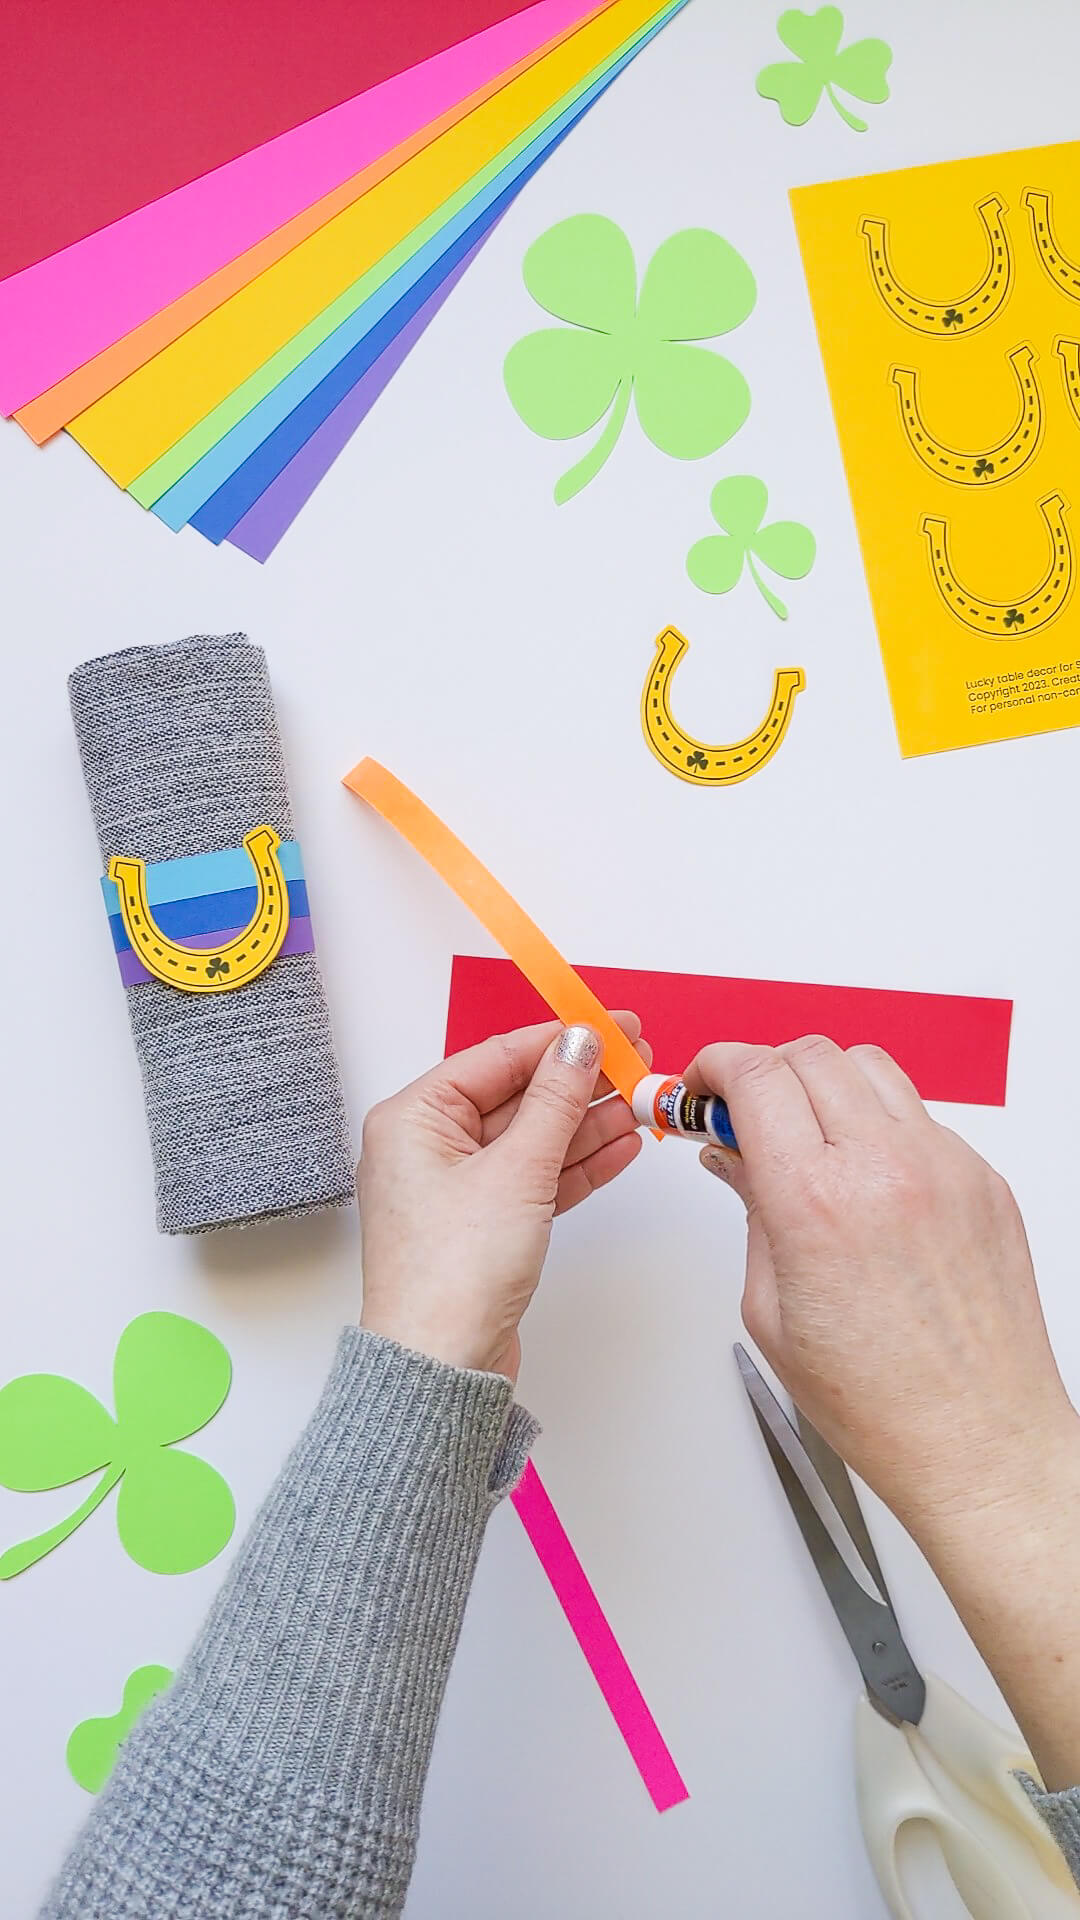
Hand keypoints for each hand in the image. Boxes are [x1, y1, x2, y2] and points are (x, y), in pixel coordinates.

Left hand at [358, 1015, 649, 1381]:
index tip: (611, 1026)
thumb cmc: (451, 1276)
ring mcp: (457, 1190)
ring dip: (586, 1122)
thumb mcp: (516, 1171)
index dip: (557, 1040)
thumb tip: (579, 1044)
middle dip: (578, 1082)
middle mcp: (428, 1148)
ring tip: (641, 1101)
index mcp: (413, 1120)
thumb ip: (555, 1101)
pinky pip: (536, 1179)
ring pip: (532, 1139)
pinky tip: (620, 1145)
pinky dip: (576, 1164)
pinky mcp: (484, 1226)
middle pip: (516, 1097)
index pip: (495, 1058)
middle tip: (637, 1061)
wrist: (441, 1368)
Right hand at [686, 1037, 1074, 1535]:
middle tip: (742, 1113)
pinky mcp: (984, 1181)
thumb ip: (750, 1212)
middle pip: (809, 1054)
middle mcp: (887, 1169)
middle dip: (762, 1071)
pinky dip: (880, 1127)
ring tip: (807, 1137)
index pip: (755, 1075)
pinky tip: (865, 1179)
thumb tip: (734, 1156)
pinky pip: (920, 1118)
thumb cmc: (881, 1401)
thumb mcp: (770, 1310)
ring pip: (870, 1068)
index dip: (714, 1065)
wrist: (978, 1440)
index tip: (702, 1085)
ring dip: (823, 1084)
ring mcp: (945, 1168)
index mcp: (817, 1201)